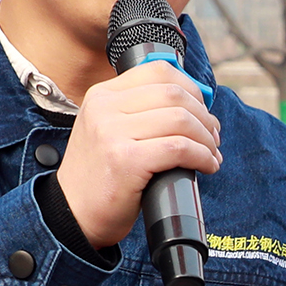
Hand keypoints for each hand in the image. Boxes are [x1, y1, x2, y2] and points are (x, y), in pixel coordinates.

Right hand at [54, 60, 222, 249]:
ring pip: (181, 120)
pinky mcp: (125, 160)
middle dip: (204, 115)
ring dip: (206, 138)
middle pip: (174, 94)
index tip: (203, 109)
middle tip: (212, 136)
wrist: (73, 214)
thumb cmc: (101, 176)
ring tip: (211, 153)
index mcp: (102, 95)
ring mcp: (112, 132)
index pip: (158, 71)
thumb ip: (138, 112)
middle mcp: (104, 108)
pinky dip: (202, 156)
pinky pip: (179, 148)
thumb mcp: (109, 130)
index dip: (191, 88)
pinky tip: (206, 166)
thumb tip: (195, 102)